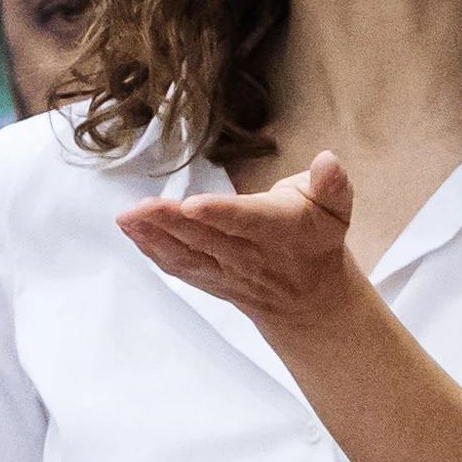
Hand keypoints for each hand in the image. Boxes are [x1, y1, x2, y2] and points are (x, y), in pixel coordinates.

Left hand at [115, 150, 363, 331]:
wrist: (310, 300)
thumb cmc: (317, 240)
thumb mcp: (336, 207)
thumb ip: (331, 184)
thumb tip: (327, 160)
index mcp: (278, 229)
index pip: (245, 220)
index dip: (218, 213)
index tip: (191, 206)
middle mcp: (249, 255)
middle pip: (204, 237)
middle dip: (168, 222)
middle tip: (137, 207)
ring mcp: (226, 271)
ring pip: (186, 254)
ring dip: (153, 237)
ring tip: (125, 218)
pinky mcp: (210, 280)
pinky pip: (178, 266)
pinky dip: (153, 251)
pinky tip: (132, 233)